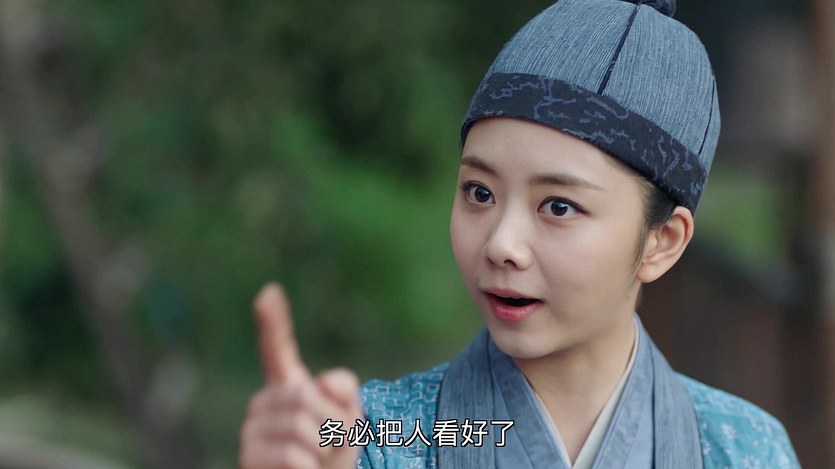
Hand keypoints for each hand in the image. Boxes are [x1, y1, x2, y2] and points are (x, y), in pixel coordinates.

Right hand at [239, 283, 361, 468]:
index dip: (273, 322)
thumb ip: (343, 390)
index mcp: (287, 387)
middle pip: (305, 398)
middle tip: (332, 446)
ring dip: (323, 450)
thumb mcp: (349, 416)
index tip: (268, 291)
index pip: (277, 349)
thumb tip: (319, 383)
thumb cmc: (333, 454)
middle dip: (332, 424)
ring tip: (319, 462)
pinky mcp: (249, 460)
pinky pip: (292, 457)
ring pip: (300, 428)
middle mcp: (262, 404)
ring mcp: (251, 433)